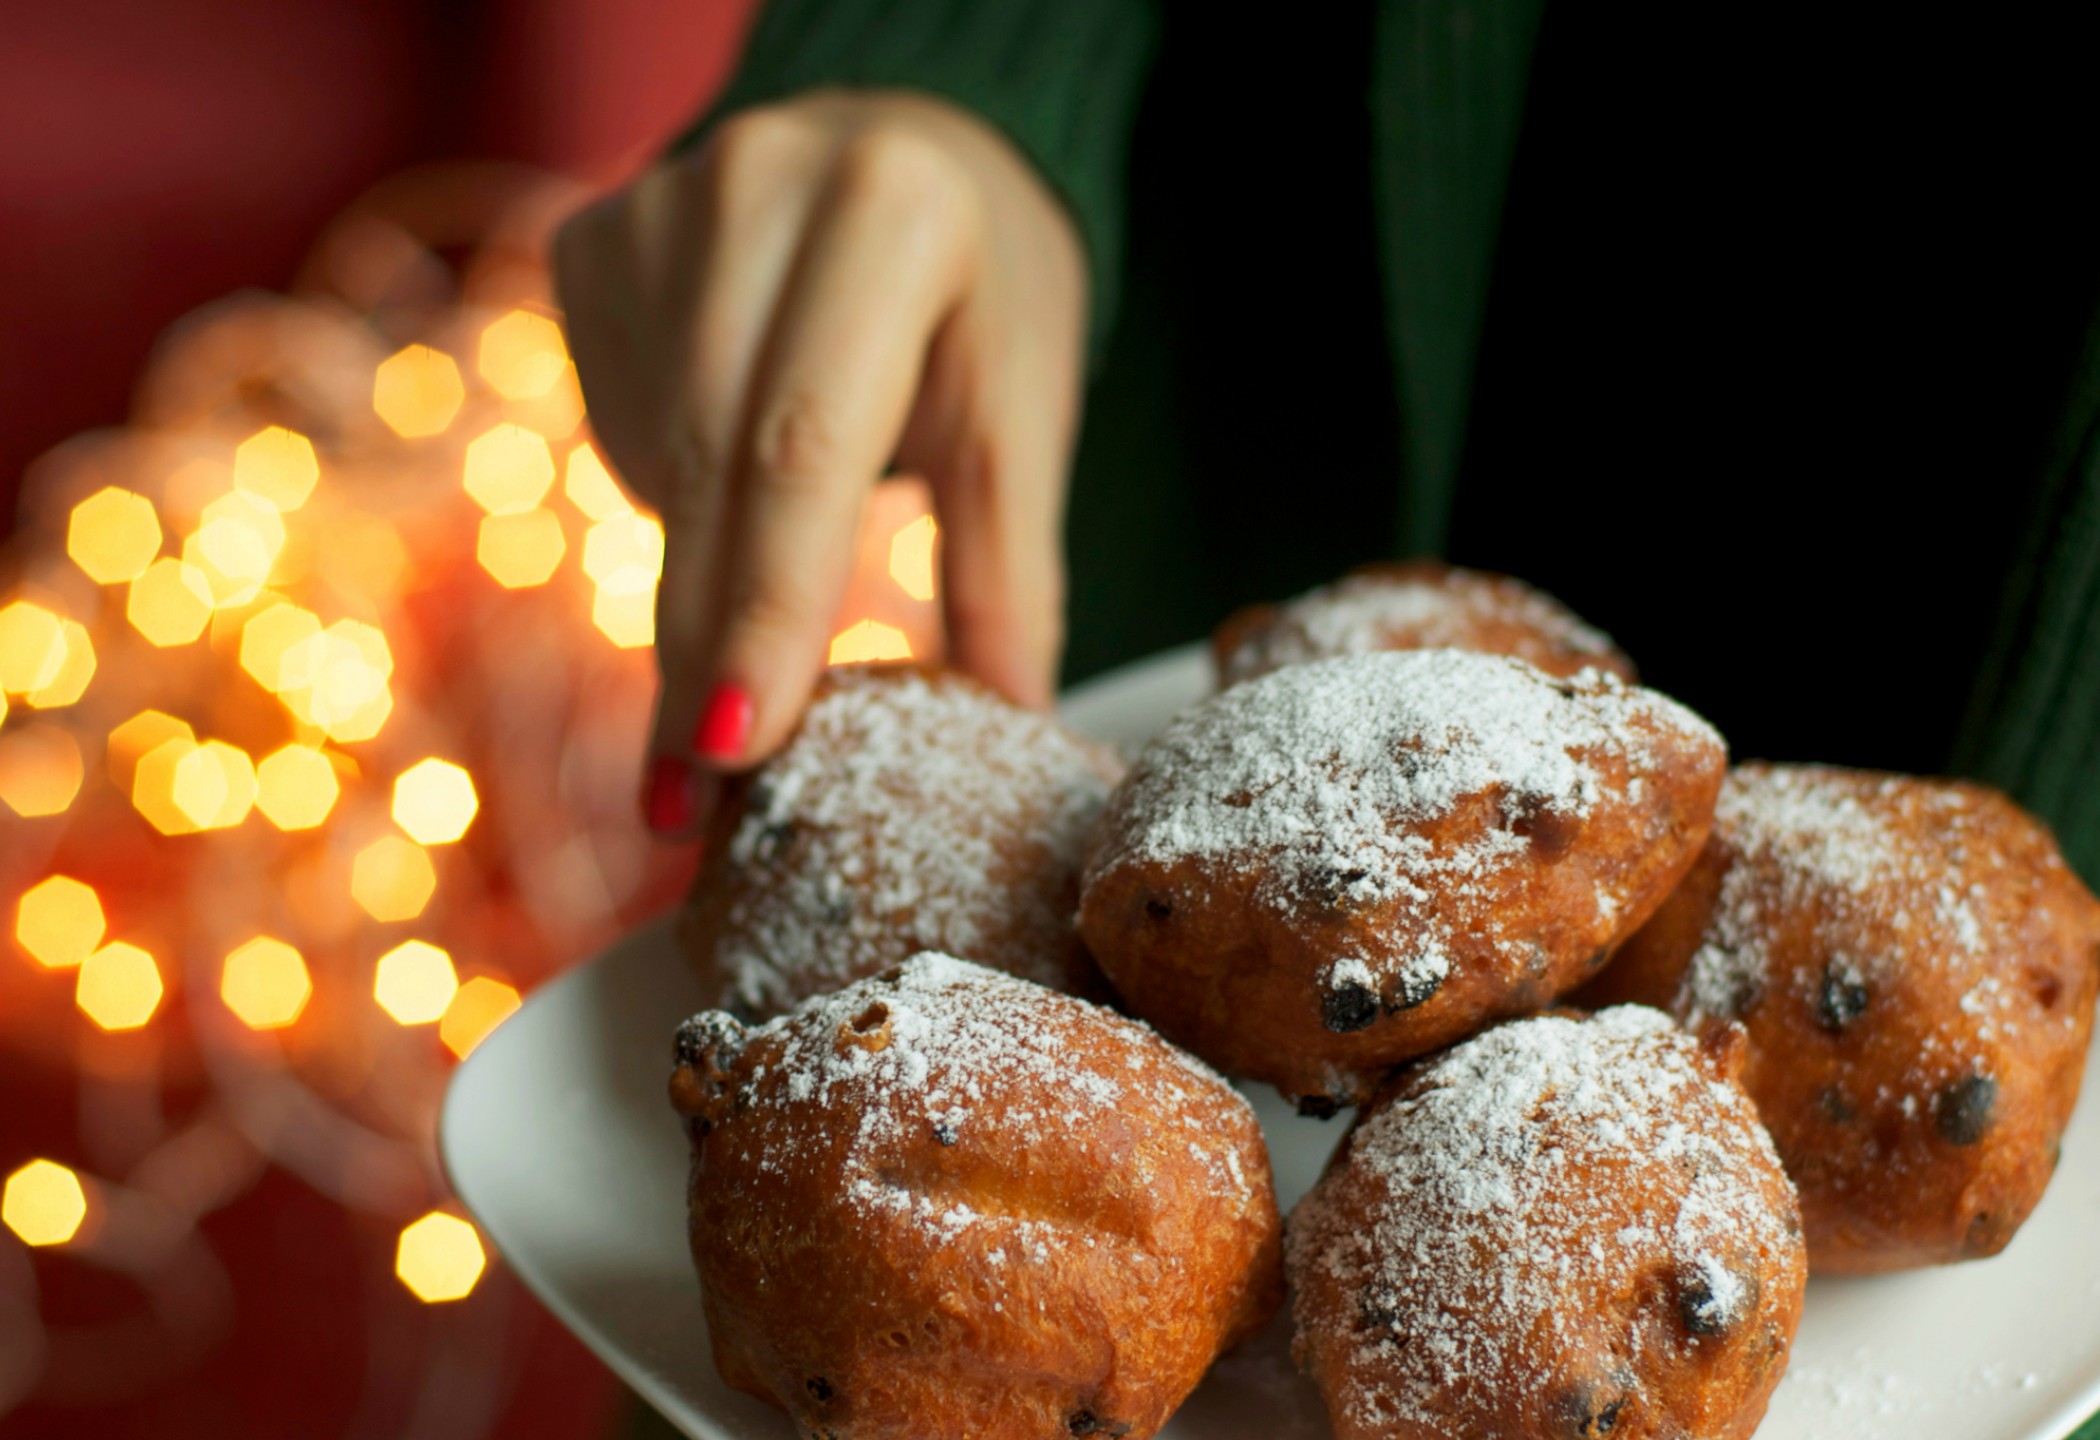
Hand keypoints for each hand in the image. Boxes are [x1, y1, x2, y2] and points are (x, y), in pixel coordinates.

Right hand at [553, 89, 1087, 837]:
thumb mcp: (1023, 405)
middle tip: (685, 806)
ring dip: (698, 575)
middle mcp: (754, 186)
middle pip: (710, 466)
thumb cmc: (983, 289)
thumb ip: (1008, 562)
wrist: (903, 142)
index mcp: (891, 213)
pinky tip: (732, 463)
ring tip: (756, 608)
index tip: (731, 751)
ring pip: (656, 459)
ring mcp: (654, 206)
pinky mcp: (591, 239)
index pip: (806, 448)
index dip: (766, 608)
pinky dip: (673, 489)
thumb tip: (1006, 722)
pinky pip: (618, 423)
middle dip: (702, 649)